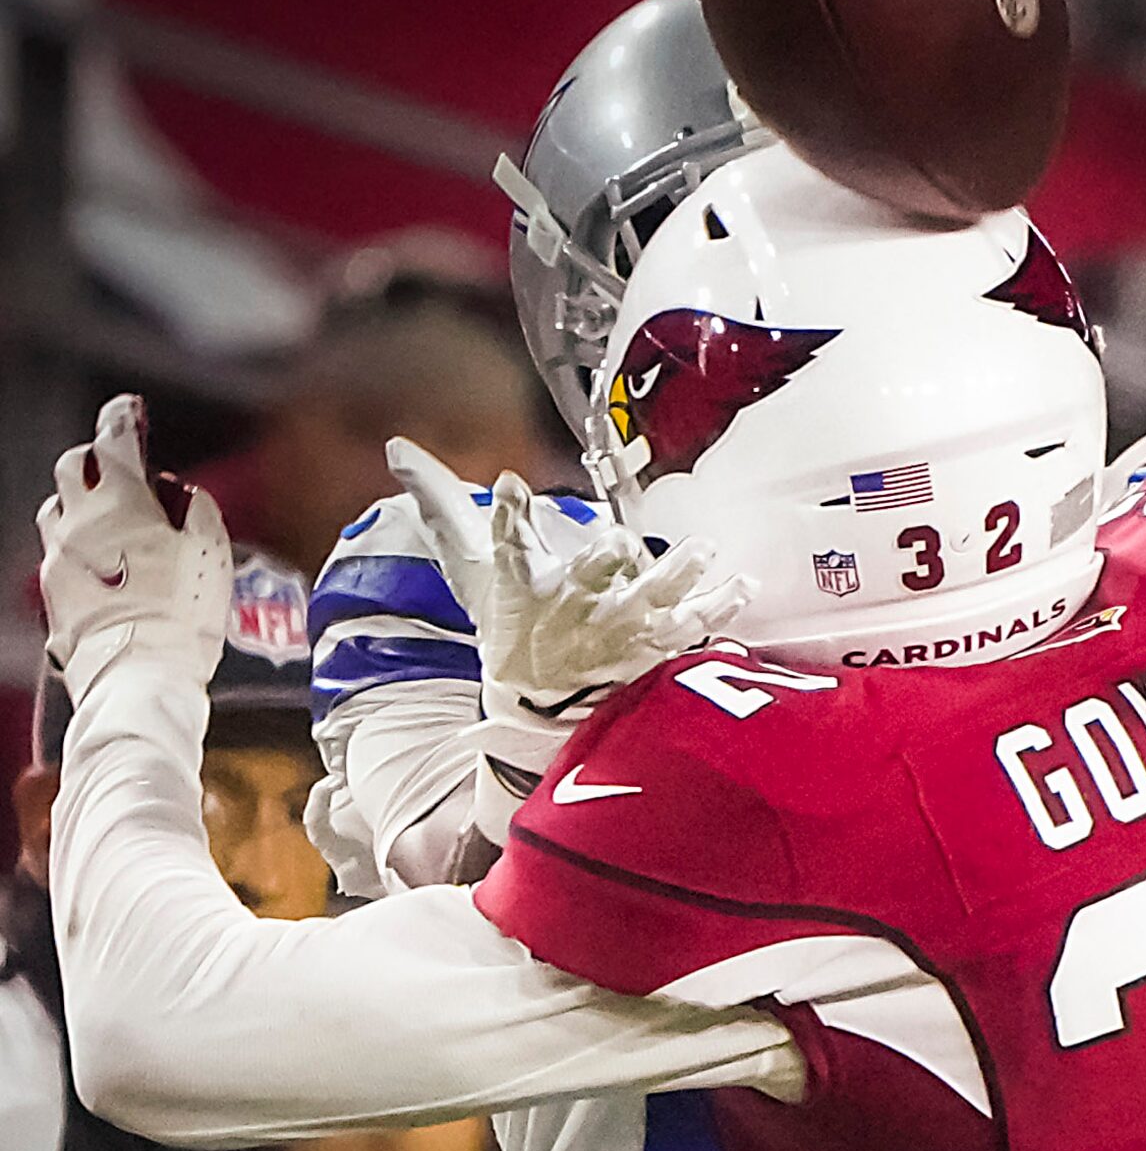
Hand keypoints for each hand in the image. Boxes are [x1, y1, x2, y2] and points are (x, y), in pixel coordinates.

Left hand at [36, 394, 231, 703]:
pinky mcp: (52, 592)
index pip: (114, 439)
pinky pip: (59, 555)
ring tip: (110, 523)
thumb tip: (182, 496)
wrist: (139, 673)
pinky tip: (106, 569)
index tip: (129, 413)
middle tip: (120, 471)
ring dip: (80, 506)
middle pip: (72, 467)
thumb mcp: (211, 553)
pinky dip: (80, 550)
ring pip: (57, 510)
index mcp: (119, 502)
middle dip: (95, 462)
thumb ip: (195, 511)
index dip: (123, 419)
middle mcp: (78, 522)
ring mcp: (58, 557)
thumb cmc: (180, 614)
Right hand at [387, 438, 753, 727]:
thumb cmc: (508, 619)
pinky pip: (689, 629)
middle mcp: (570, 609)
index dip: (507, 516)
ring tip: (701, 549)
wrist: (539, 703)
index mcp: (523, 586)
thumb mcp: (472, 566)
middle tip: (620, 541)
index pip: (506, 547)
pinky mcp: (651, 649)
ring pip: (648, 602)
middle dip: (602, 562)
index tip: (509, 486)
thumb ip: (442, 506)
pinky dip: (718, 608)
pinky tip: (743, 583)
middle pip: (587, 581)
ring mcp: (616, 632)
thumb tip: (396, 447)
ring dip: (675, 576)